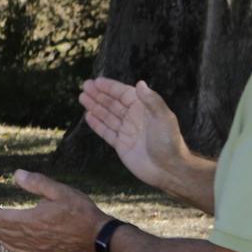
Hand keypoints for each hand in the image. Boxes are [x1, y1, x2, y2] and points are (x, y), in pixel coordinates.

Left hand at [0, 170, 107, 251]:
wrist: (97, 235)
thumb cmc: (80, 211)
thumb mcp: (60, 191)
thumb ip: (37, 182)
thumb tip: (16, 174)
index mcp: (32, 221)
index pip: (2, 217)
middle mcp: (31, 237)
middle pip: (2, 230)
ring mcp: (37, 248)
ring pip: (8, 242)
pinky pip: (19, 251)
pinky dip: (8, 245)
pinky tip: (5, 241)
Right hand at [80, 77, 186, 192]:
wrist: (168, 169)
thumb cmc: (169, 142)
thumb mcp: (163, 118)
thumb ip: (151, 100)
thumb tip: (140, 83)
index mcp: (144, 109)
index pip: (124, 94)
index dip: (110, 87)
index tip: (96, 82)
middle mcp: (134, 118)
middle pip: (113, 103)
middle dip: (98, 94)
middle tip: (84, 86)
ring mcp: (126, 131)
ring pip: (107, 115)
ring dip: (95, 106)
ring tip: (82, 98)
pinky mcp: (121, 144)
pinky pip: (106, 131)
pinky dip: (96, 124)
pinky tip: (88, 116)